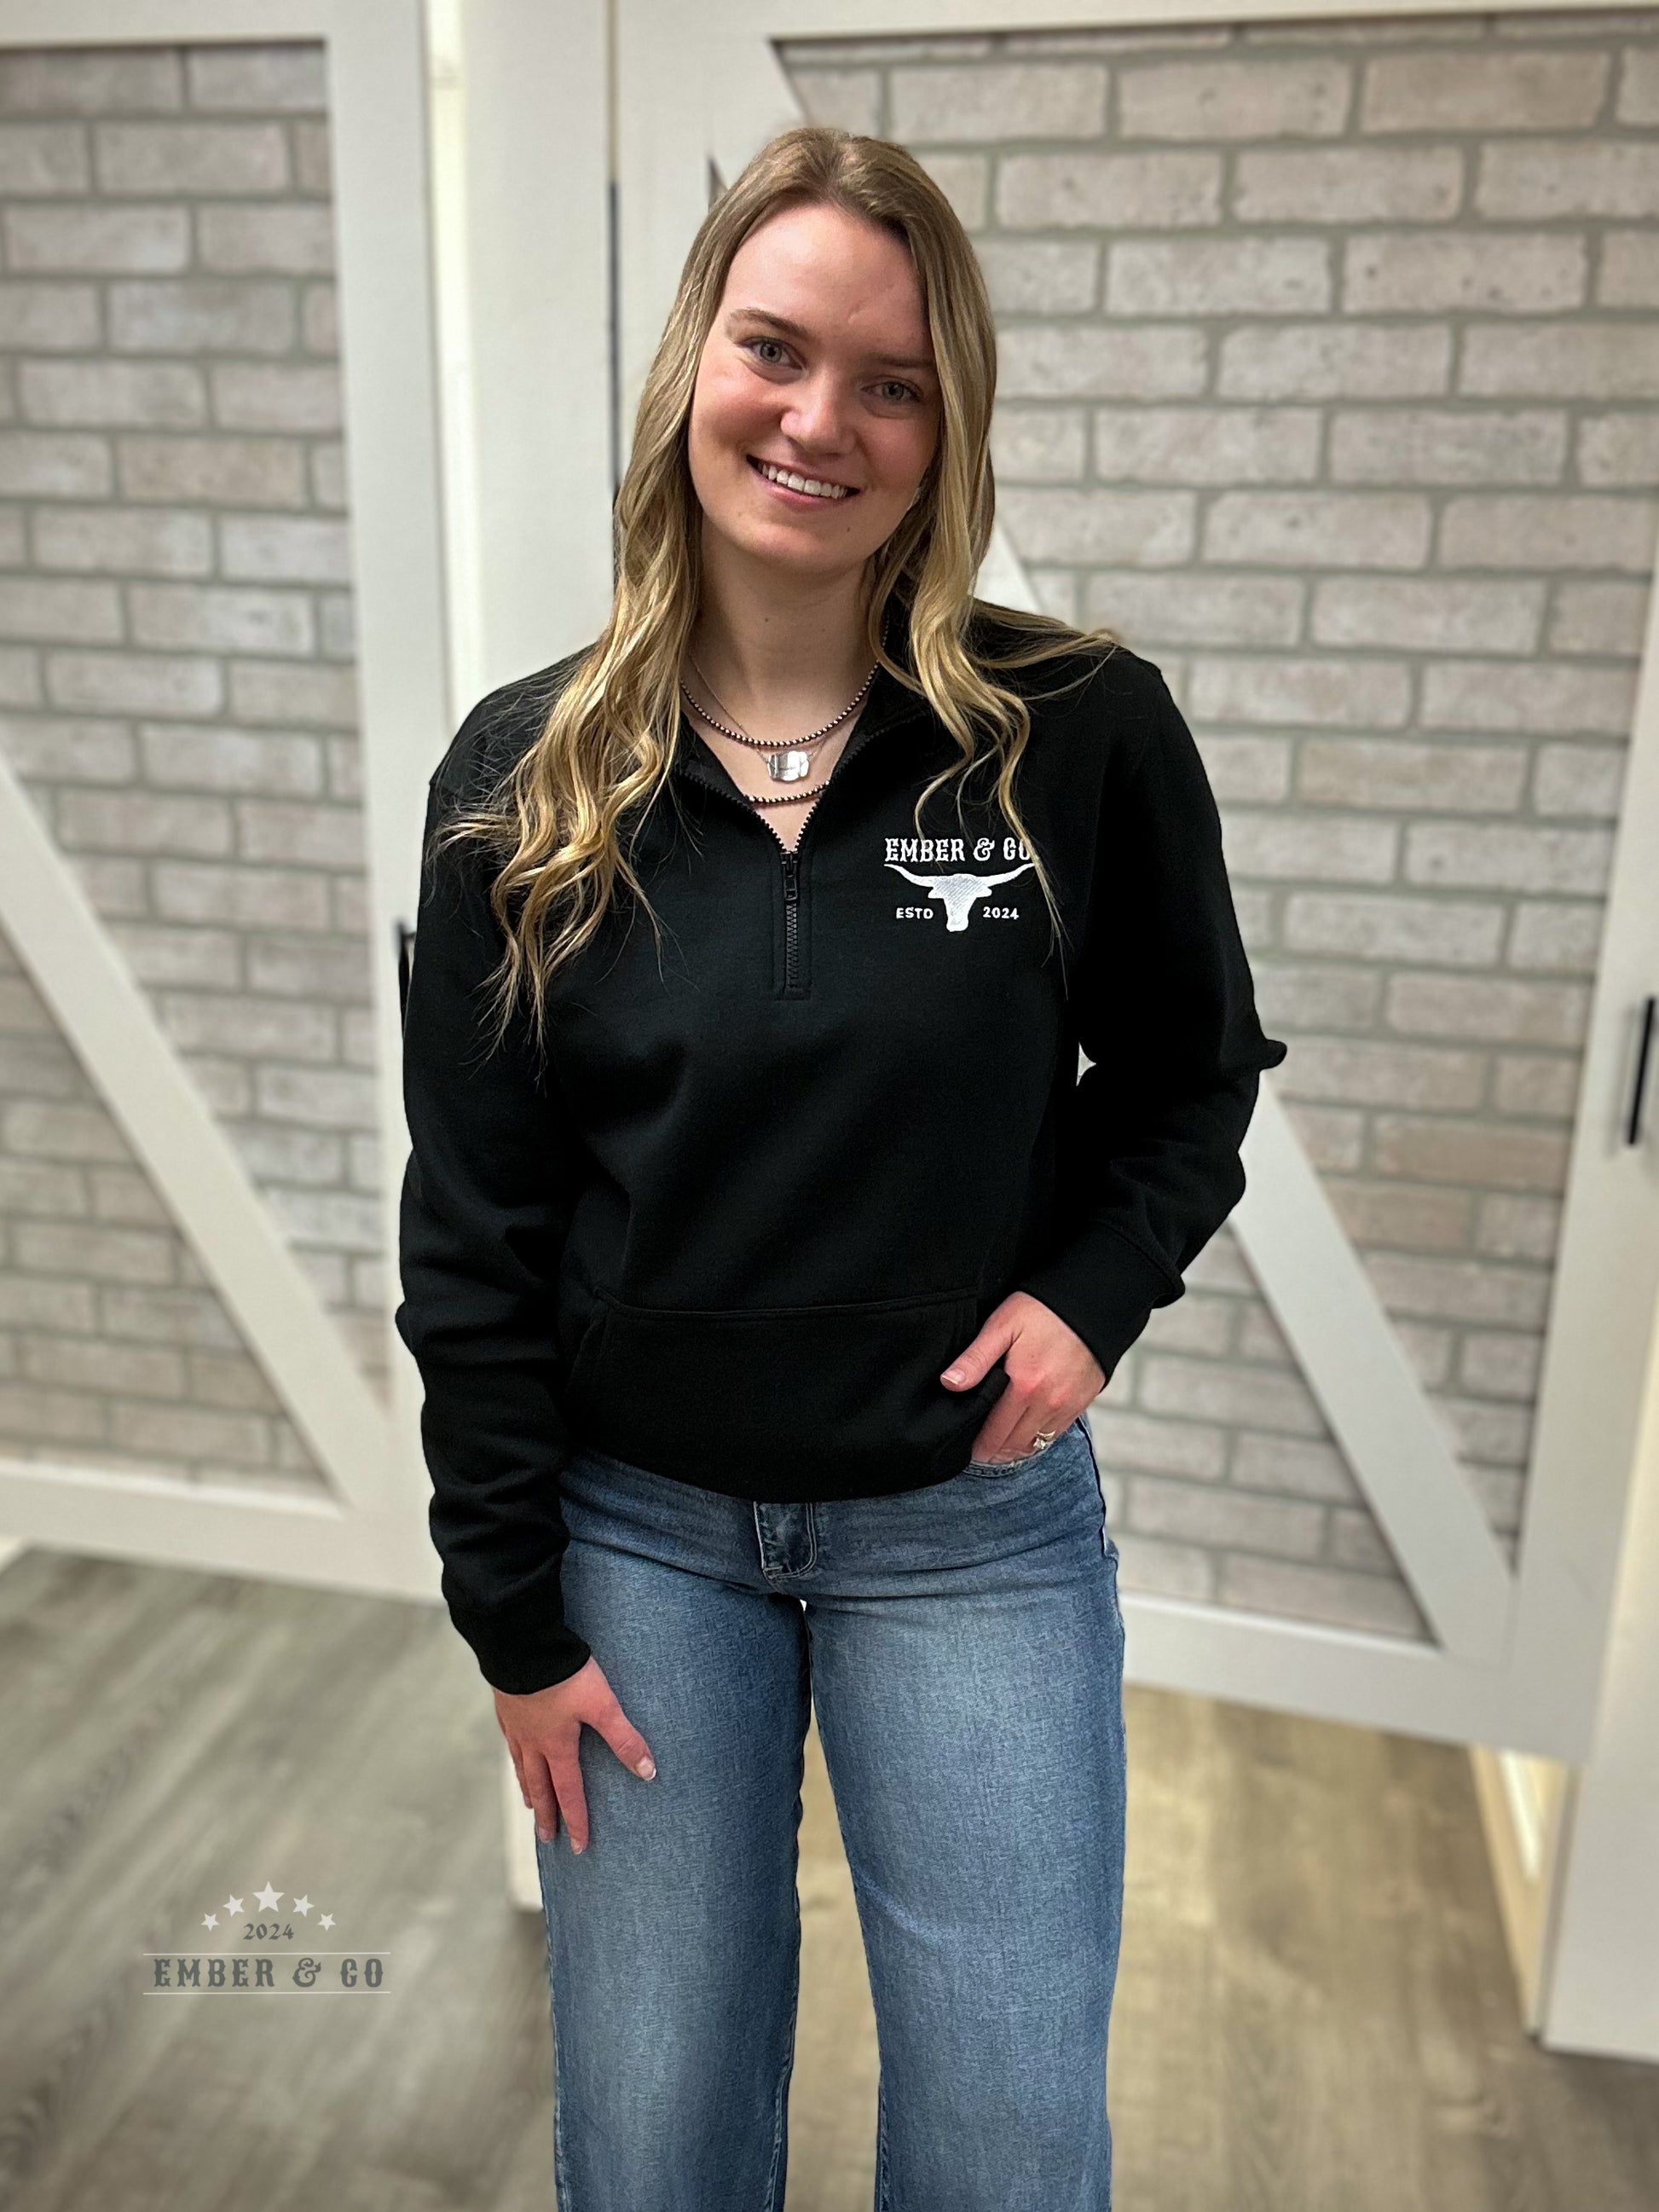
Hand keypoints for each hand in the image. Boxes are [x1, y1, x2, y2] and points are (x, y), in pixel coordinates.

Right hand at [494, 1655, 656, 1852]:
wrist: (521, 1643)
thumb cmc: (563, 1673)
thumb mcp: (602, 1705)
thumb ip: (624, 1738)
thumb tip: (648, 1772)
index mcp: (557, 1745)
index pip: (569, 1792)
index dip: (577, 1820)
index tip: (579, 1847)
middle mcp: (533, 1742)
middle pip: (541, 1787)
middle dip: (547, 1815)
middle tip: (547, 1838)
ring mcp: (516, 1725)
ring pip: (522, 1766)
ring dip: (529, 1789)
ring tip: (530, 1804)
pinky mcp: (506, 1705)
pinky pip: (510, 1741)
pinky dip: (515, 1756)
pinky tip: (517, 1752)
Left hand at [940, 1291, 1105, 1463]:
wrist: (1090, 1302)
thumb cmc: (1041, 1310)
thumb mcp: (1001, 1325)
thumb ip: (976, 1358)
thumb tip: (948, 1384)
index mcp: (1023, 1387)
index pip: (994, 1434)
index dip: (978, 1447)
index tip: (966, 1449)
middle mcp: (1047, 1403)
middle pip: (1014, 1445)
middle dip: (994, 1451)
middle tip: (979, 1450)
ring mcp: (1067, 1406)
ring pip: (1035, 1444)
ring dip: (1015, 1448)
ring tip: (999, 1444)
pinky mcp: (1081, 1403)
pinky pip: (1055, 1434)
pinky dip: (1038, 1438)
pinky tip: (1025, 1432)